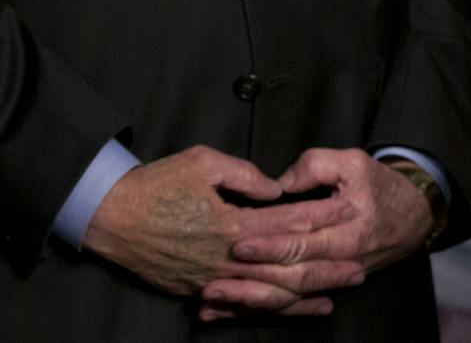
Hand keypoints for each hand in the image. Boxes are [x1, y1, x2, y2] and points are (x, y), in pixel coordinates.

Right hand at [82, 145, 359, 316]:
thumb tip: (275, 189)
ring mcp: (217, 279)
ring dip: (313, 290)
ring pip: (276, 292)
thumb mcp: (198, 162)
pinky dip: (281, 308)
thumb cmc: (153, 185)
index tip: (347, 205)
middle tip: (360, 261)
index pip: (289, 221)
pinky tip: (303, 306)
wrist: (109, 216)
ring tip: (342, 287)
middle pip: (292, 266)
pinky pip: (250, 304)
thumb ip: (242, 174)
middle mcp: (230, 257)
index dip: (321, 213)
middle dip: (329, 263)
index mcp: (232, 222)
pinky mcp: (202, 290)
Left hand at [207, 147, 432, 317]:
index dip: (269, 245)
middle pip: (293, 276)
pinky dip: (263, 307)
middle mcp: (340, 260)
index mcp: (346, 231)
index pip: (302, 241)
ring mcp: (335, 275)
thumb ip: (314, 167)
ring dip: (252, 300)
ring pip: (292, 295)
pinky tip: (230, 311)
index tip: (237, 245)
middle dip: (252, 280)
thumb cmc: (379, 183)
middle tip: (214, 279)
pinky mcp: (329, 281)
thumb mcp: (351, 163)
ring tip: (213, 299)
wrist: (415, 214)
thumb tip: (278, 185)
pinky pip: (295, 300)